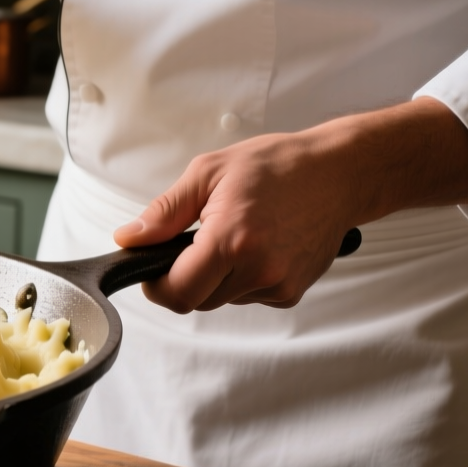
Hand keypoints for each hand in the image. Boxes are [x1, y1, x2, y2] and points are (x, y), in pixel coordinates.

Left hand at [113, 98, 467, 311]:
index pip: (177, 292)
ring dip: (216, 277)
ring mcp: (279, 284)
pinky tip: (257, 246)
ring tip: (234, 235)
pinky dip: (242, 279)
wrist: (338, 173)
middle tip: (196, 241)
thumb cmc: (277, 166)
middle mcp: (259, 269)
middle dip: (186, 277)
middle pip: (197, 300)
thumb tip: (129, 239)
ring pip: (222, 299)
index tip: (152, 271)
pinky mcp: (292, 291)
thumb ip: (164, 212)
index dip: (156, 286)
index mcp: (232, 239)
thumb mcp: (208, 173)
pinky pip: (249, 296)